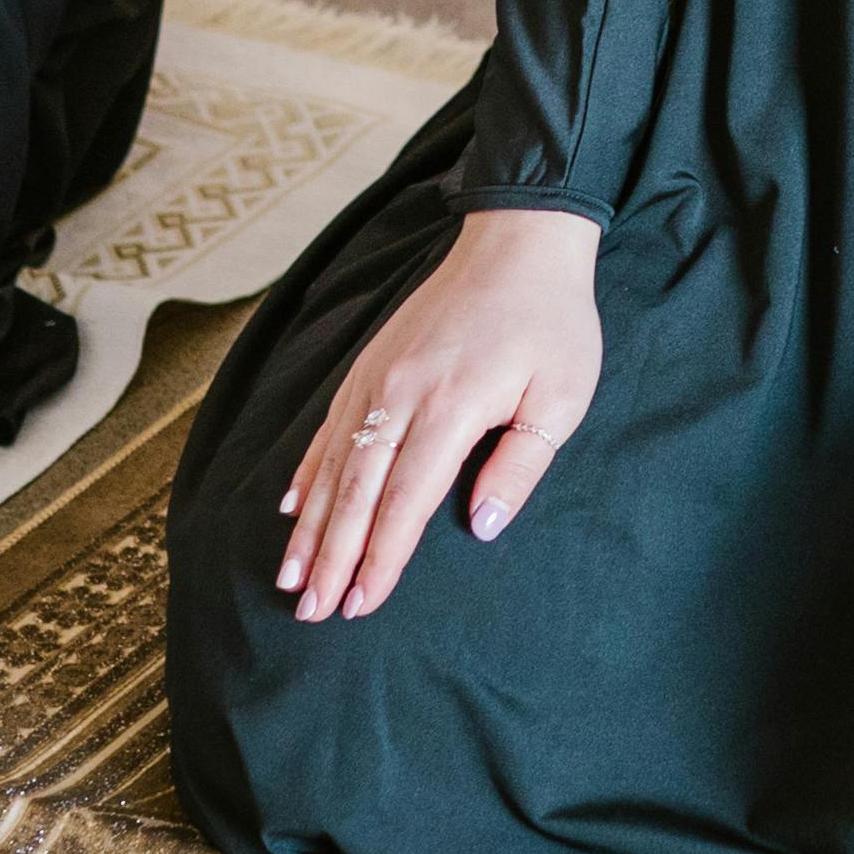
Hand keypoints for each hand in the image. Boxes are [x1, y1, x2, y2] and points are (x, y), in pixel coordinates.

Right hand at [277, 209, 604, 618]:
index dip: (380, 558)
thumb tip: (481, 526)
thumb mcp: (562, 397)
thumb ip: (520, 465)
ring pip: (334, 464)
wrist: (517, 241)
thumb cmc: (550, 323)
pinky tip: (293, 507)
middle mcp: (400, 394)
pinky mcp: (369, 364)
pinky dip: (308, 471)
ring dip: (311, 526)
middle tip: (309, 612)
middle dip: (332, 557)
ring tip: (291, 576)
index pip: (405, 501)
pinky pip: (329, 427)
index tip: (360, 603)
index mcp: (451, 408)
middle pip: (357, 492)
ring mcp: (377, 377)